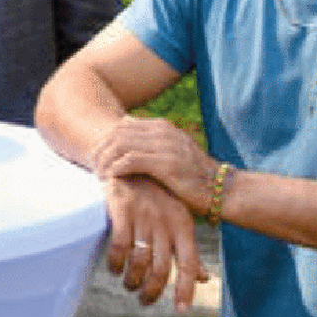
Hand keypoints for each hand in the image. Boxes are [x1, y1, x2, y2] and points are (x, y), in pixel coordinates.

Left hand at [91, 116, 219, 214]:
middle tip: (93, 168)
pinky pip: (129, 161)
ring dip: (106, 161)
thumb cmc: (194, 178)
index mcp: (163, 126)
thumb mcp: (172, 154)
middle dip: (101, 150)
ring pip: (120, 146)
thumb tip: (125, 146)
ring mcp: (165, 145)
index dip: (105, 141)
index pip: (122, 126)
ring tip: (100, 175)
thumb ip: (152, 146)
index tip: (97, 158)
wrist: (222, 190)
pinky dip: (116, 169)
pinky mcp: (165, 163)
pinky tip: (112, 179)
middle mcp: (163, 131)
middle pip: (117, 133)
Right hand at [103, 175, 210, 311]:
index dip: (185, 289)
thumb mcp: (178, 219)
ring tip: (128, 284)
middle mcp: (166, 222)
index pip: (189, 264)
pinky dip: (115, 262)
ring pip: (139, 261)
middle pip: (161, 268)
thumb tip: (203, 279)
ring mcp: (144, 216)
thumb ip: (189, 249)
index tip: (180, 310)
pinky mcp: (122, 210)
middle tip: (144, 300)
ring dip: (132, 280)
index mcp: (183, 225)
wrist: (131, 162)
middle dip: (152, 290)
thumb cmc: (157, 197)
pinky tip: (113, 267)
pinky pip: (119, 246)